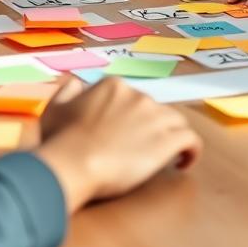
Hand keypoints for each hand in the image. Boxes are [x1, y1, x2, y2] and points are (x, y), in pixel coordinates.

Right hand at [36, 77, 202, 211]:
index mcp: (115, 87)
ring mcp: (155, 117)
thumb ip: (69, 90)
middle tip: (142, 150)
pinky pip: (191, 140)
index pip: (134, 98)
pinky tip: (183, 163)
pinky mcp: (166, 140)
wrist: (74, 161)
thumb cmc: (61, 139)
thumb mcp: (56, 107)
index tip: (127, 134)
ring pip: (177, 122)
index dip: (133, 117)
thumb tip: (77, 83)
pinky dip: (191, 150)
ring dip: (173, 136)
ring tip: (167, 156)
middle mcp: (138, 96)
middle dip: (152, 128)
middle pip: (156, 110)